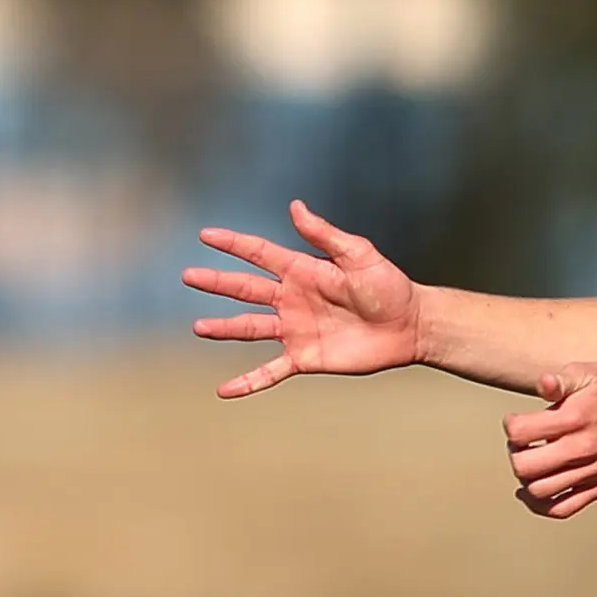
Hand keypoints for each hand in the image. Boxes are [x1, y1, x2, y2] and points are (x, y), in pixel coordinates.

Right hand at [184, 200, 421, 398]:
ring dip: (224, 328)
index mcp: (302, 270)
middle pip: (245, 289)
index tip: (205, 235)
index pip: (259, 254)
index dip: (233, 244)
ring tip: (198, 327)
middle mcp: (292, 299)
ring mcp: (295, 329)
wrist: (408, 326)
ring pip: (250, 328)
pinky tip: (225, 390)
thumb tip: (294, 206)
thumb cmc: (389, 285)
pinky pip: (270, 371)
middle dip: (217, 282)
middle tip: (188, 275)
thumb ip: (324, 234)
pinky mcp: (304, 358)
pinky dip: (248, 381)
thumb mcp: (358, 254)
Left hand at [501, 363, 596, 518]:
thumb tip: (544, 383)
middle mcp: (583, 449)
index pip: (520, 432)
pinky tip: (533, 490)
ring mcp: (592, 471)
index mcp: (575, 418)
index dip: (511, 424)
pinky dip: (541, 505)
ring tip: (531, 461)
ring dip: (526, 477)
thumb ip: (561, 380)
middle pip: (525, 466)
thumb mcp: (589, 373)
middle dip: (515, 452)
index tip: (517, 419)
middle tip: (522, 442)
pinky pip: (564, 508)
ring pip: (540, 491)